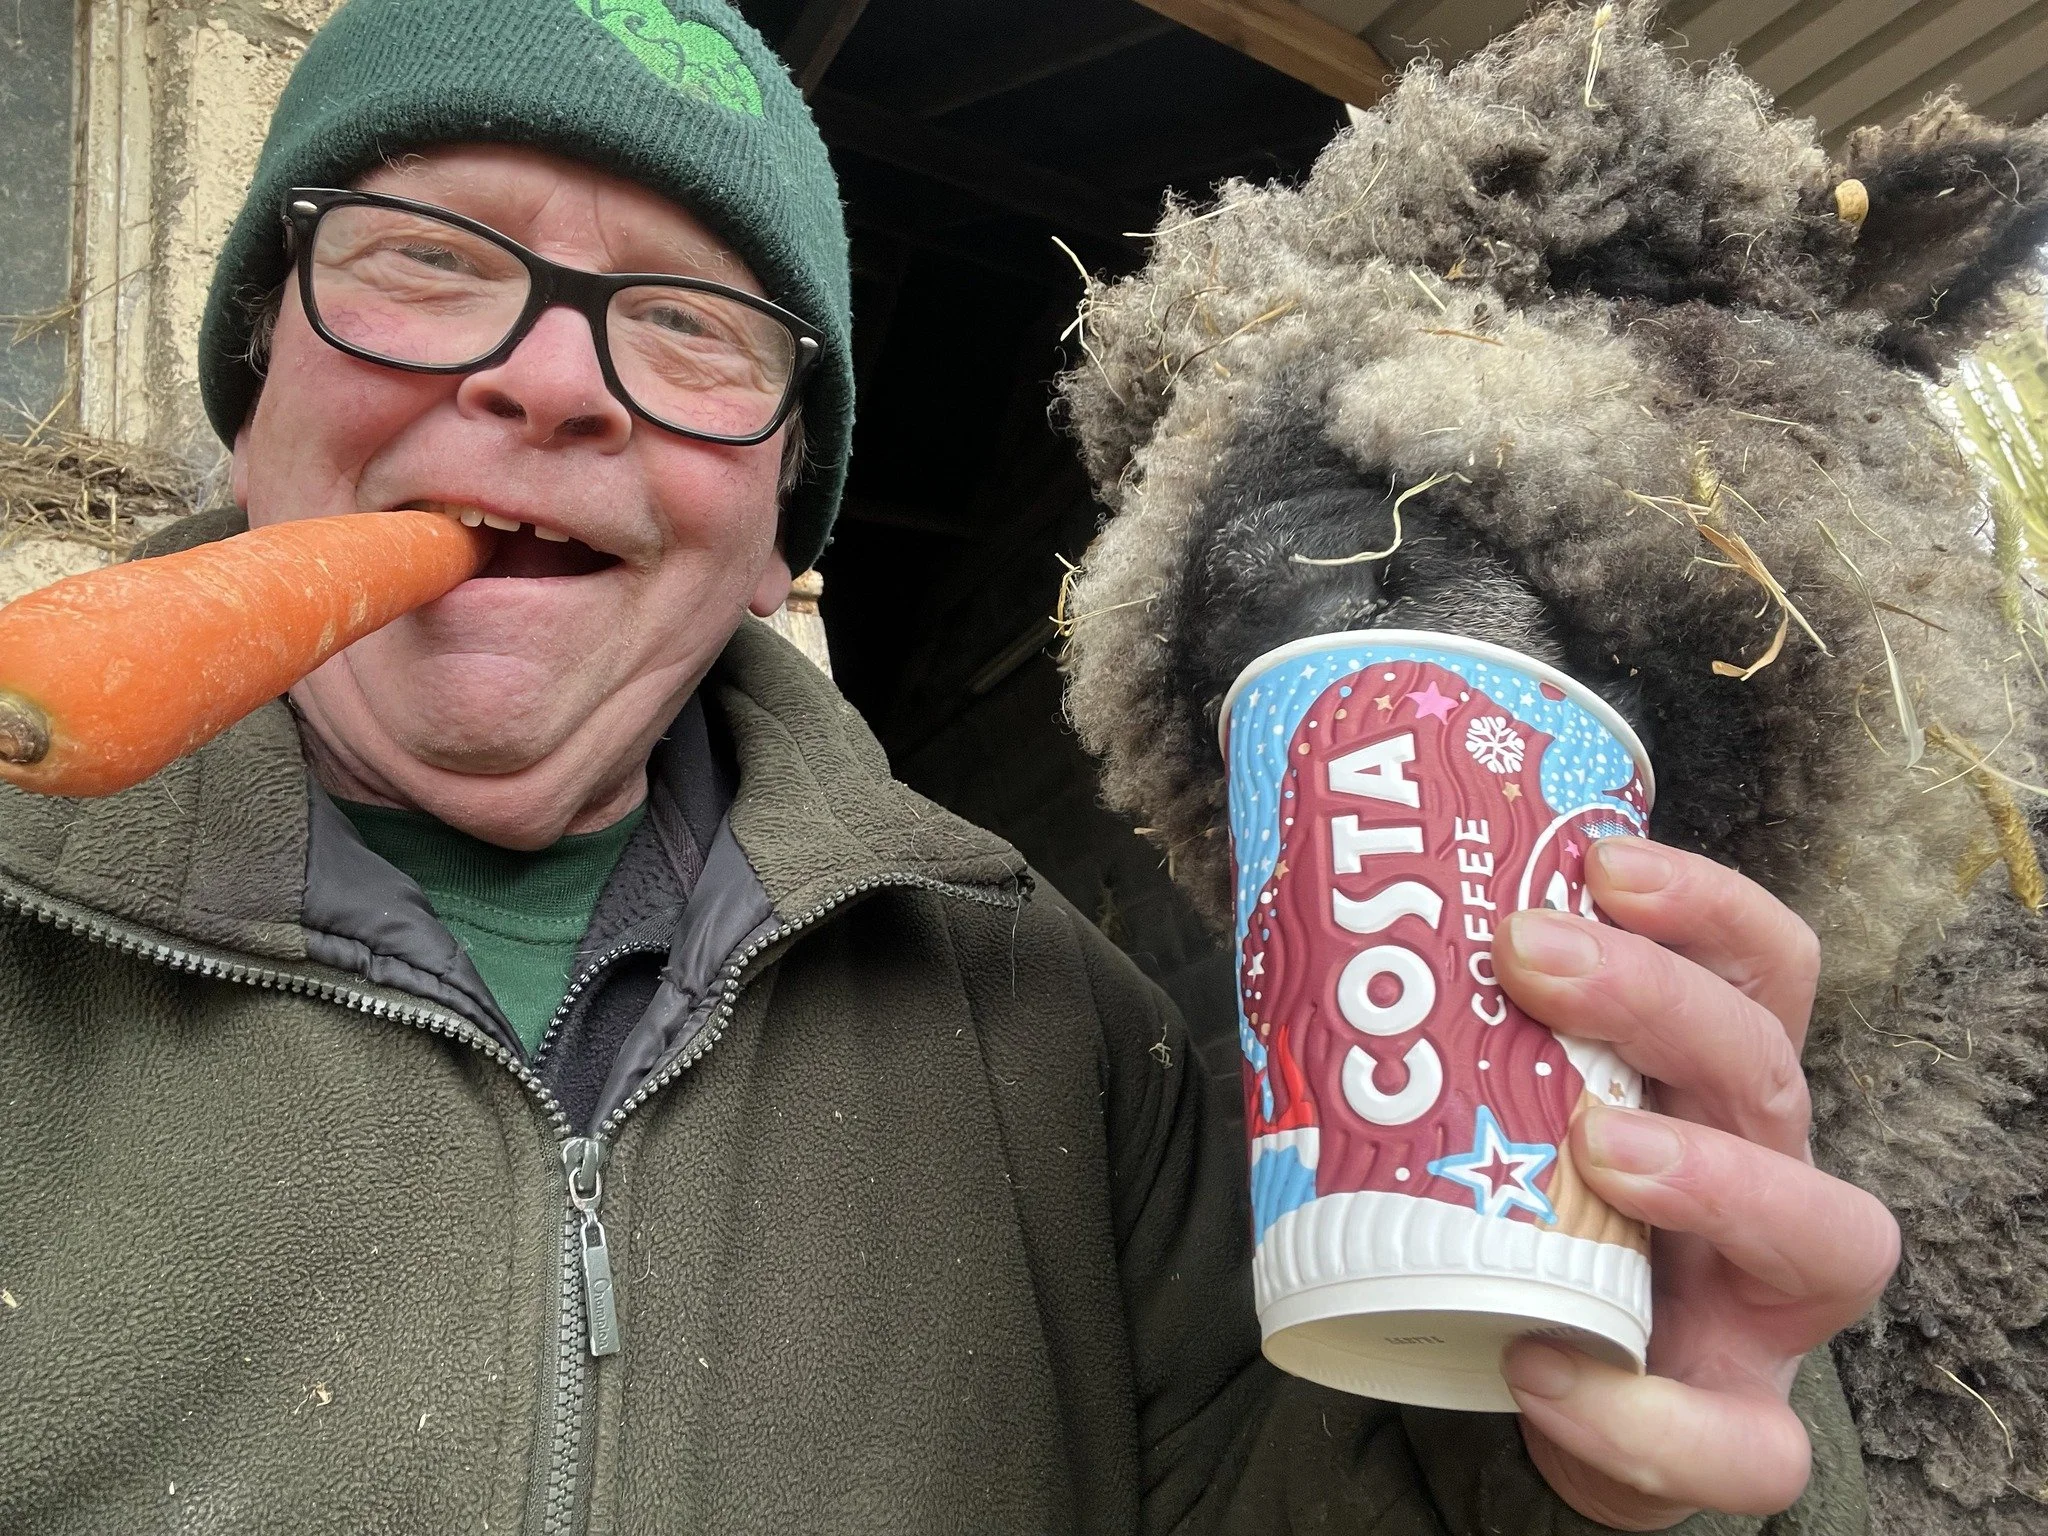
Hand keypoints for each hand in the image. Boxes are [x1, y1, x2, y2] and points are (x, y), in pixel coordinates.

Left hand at [1491, 839, 1897, 1529]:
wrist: (1539, 1372)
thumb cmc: (1526, 1209)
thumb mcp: (1499, 1103)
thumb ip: (1438, 1029)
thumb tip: (1306, 919)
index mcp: (1711, 1084)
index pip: (1758, 968)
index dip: (1703, 904)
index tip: (1597, 860)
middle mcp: (1765, 1173)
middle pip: (1766, 1063)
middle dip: (1659, 997)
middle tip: (1529, 956)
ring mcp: (1766, 1305)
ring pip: (1827, 1231)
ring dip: (1713, 1177)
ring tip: (1594, 1145)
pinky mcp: (1739, 1426)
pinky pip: (1741, 1446)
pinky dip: (1641, 1416)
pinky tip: (1537, 1368)